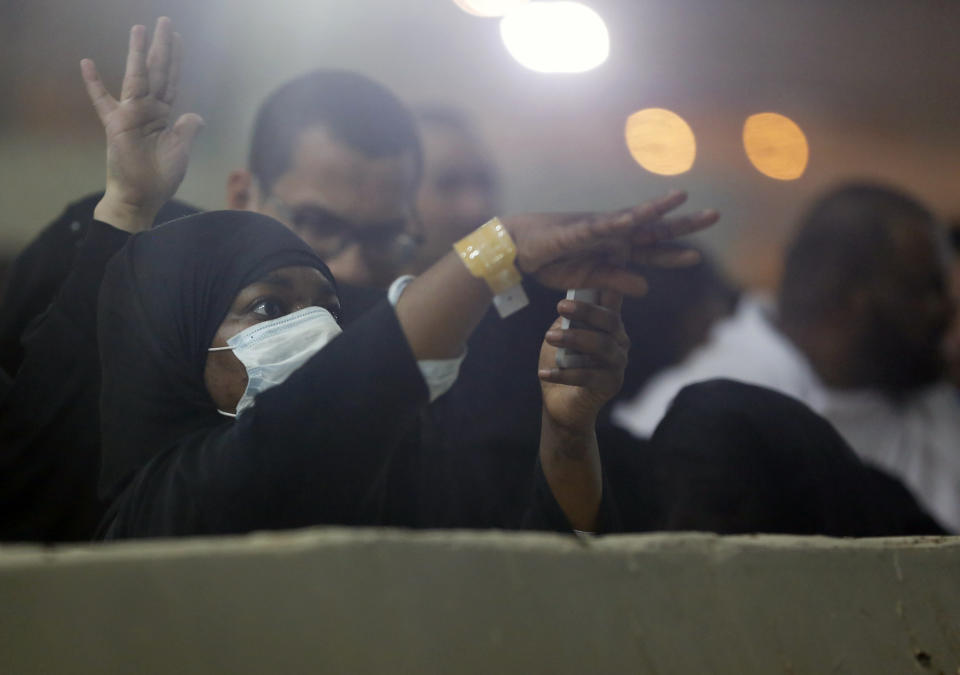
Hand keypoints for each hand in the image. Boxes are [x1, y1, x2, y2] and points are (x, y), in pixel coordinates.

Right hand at [81, 18, 202, 231]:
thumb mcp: (181, 150)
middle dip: (161, 46)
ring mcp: (131, 114)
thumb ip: (188, 129)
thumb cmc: (160, 176)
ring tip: (139, 29)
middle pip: (156, 71)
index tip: (178, 37)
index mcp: (164, 114)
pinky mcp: (116, 125)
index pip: (171, 80)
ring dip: (137, 53)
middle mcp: (148, 109)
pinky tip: (88, 63)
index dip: (175, 59)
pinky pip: (103, 101)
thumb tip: (195, 115)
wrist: (142, 197)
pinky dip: (94, 84)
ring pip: (137, 77)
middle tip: (165, 20)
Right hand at [502, 191, 718, 296]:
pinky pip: (601, 226)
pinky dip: (618, 222)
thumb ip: (616, 281)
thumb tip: (647, 288)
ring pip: (632, 218)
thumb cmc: (552, 261)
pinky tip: (636, 218)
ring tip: (680, 198)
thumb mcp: (589, 280)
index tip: (698, 256)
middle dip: (683, 222)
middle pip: (653, 229)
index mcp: (616, 249)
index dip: (675, 254)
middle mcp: (612, 234)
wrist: (518, 250)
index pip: (652, 251)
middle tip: (715, 215)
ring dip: (655, 209)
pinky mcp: (577, 229)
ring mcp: (597, 228)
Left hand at [538, 290, 628, 433]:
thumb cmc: (561, 362)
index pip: (614, 299)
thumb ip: (568, 317)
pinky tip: (544, 372)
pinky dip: (563, 374)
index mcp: (609, 324)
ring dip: (573, 339)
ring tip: (549, 337)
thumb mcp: (561, 334)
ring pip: (601, 346)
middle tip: (561, 306)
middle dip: (586, 311)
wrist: (560, 402)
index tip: (610, 255)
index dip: (614, 280)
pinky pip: (588, 376)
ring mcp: (618, 363)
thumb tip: (568, 300)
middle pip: (610, 320)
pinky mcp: (611, 384)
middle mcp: (619, 340)